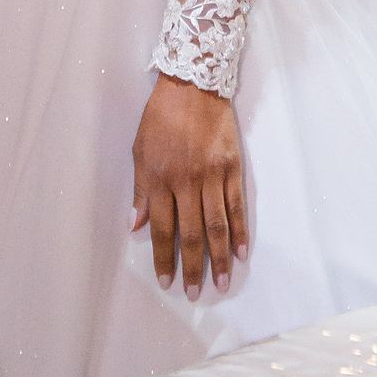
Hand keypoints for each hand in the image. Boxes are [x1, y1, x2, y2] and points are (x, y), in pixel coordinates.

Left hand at [131, 74, 247, 296]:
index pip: (162, 228)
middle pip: (192, 233)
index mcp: (160, 178)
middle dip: (193, 267)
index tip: (167, 281)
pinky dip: (239, 231)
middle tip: (195, 294)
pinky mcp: (232, 167)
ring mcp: (212, 175)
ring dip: (218, 258)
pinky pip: (237, 206)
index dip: (164, 257)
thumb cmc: (161, 116)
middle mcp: (187, 181)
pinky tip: (240, 253)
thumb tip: (135, 225)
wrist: (194, 83)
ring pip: (217, 225)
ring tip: (220, 283)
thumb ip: (141, 190)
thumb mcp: (139, 149)